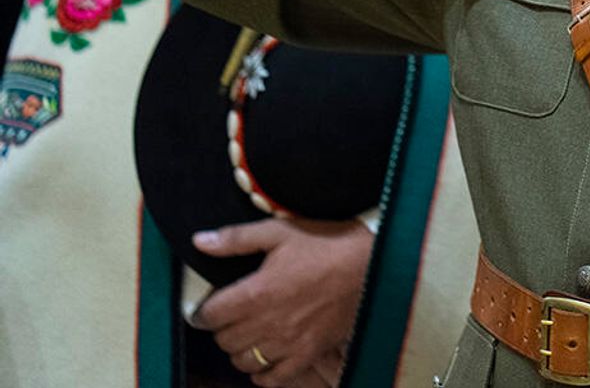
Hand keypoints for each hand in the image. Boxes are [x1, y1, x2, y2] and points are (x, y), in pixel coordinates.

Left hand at [190, 216, 373, 386]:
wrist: (372, 263)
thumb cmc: (326, 245)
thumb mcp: (280, 232)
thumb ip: (236, 239)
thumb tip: (200, 241)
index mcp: (256, 293)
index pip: (209, 315)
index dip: (203, 311)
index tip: (208, 306)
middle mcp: (268, 324)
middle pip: (223, 340)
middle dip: (223, 327)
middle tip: (233, 315)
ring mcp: (289, 343)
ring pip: (243, 360)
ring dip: (240, 348)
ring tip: (250, 333)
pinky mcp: (308, 354)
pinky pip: (272, 378)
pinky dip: (263, 373)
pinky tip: (266, 357)